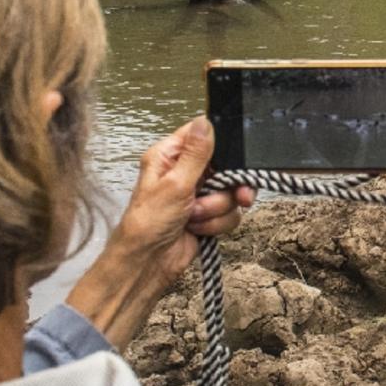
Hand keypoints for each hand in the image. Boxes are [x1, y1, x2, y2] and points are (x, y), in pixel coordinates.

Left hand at [66, 115, 254, 348]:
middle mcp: (185, 172)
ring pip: (231, 191)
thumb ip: (195, 154)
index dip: (221, 144)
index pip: (203, 135)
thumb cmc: (147, 224)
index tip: (232, 158)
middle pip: (226, 164)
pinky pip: (230, 212)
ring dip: (217, 208)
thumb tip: (205, 121)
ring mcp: (198, 194)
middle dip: (229, 185)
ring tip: (195, 217)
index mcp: (170, 156)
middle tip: (238, 194)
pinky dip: (218, 223)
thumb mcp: (174, 184)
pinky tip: (199, 229)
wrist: (147, 264)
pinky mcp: (208, 215)